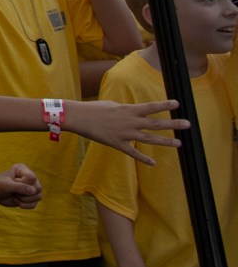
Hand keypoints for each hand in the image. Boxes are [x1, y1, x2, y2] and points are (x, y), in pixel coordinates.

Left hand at [0, 162, 41, 209]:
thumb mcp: (6, 185)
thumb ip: (19, 187)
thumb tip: (34, 191)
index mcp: (23, 170)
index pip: (31, 178)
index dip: (22, 183)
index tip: (13, 181)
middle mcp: (30, 178)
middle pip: (38, 188)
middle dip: (25, 193)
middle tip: (14, 191)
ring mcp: (31, 188)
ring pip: (38, 197)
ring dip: (25, 200)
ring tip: (15, 196)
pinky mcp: (30, 197)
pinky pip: (34, 204)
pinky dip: (25, 205)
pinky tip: (16, 201)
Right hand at [69, 98, 185, 164]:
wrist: (78, 117)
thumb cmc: (94, 109)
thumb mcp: (112, 105)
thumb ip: (126, 110)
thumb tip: (135, 113)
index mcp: (128, 110)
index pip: (151, 107)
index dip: (165, 105)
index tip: (177, 103)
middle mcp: (130, 122)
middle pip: (156, 123)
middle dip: (173, 124)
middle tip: (188, 124)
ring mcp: (125, 134)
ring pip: (149, 139)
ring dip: (165, 142)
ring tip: (179, 144)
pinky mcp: (118, 144)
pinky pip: (134, 153)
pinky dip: (144, 158)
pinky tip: (154, 163)